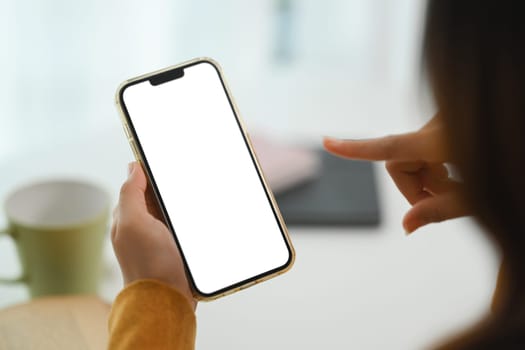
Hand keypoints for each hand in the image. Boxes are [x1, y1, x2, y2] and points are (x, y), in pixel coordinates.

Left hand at [111, 161, 196, 308]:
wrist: (167, 299)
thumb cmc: (149, 264)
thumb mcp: (134, 223)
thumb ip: (130, 194)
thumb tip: (133, 167)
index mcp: (128, 215)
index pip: (137, 182)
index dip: (150, 168)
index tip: (166, 156)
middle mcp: (142, 224)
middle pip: (157, 193)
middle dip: (168, 183)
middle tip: (186, 172)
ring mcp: (159, 235)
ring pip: (171, 207)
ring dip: (181, 199)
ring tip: (197, 189)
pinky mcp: (175, 245)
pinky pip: (181, 222)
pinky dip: (188, 215)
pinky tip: (200, 212)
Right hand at [323, 115, 469, 233]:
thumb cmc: (519, 169)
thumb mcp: (481, 195)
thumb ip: (440, 211)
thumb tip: (405, 227)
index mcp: (442, 140)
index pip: (389, 147)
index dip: (354, 149)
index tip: (327, 142)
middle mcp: (435, 125)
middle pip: (398, 163)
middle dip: (415, 188)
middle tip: (446, 202)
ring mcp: (439, 121)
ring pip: (411, 157)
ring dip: (428, 178)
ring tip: (461, 186)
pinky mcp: (444, 122)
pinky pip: (424, 147)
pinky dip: (435, 165)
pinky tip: (460, 170)